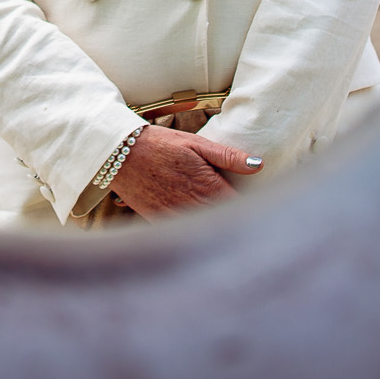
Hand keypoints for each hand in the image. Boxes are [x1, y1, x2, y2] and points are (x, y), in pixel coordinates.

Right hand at [108, 126, 262, 218]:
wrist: (120, 155)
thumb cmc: (160, 145)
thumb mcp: (196, 144)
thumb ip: (229, 157)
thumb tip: (260, 164)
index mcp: (208, 187)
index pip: (240, 208)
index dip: (252, 209)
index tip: (260, 208)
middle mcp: (193, 206)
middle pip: (225, 224)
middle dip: (236, 222)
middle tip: (249, 223)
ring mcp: (176, 217)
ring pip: (205, 232)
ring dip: (216, 230)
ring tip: (225, 227)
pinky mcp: (161, 223)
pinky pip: (183, 235)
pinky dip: (193, 232)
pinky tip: (198, 227)